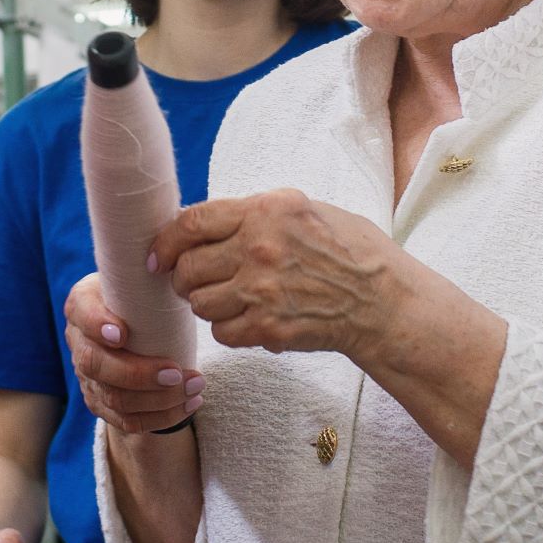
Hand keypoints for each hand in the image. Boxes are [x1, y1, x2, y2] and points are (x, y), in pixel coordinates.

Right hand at [64, 273, 206, 434]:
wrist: (137, 323)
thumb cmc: (142, 295)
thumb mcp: (139, 276)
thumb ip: (147, 271)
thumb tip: (176, 257)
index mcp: (83, 303)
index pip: (81, 312)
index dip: (97, 325)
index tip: (123, 333)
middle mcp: (79, 341)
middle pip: (95, 364)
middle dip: (138, 373)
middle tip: (178, 372)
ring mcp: (87, 376)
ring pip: (114, 398)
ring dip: (159, 399)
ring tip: (196, 387)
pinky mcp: (103, 402)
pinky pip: (127, 421)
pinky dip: (162, 417)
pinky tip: (190, 405)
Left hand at [154, 191, 417, 358]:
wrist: (383, 301)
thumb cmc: (349, 251)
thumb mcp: (305, 209)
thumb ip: (255, 213)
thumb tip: (206, 223)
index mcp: (266, 210)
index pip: (190, 223)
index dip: (165, 242)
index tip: (158, 256)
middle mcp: (259, 247)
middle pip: (187, 268)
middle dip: (184, 278)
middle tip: (198, 282)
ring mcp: (262, 290)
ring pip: (199, 303)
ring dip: (208, 304)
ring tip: (232, 300)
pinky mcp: (268, 327)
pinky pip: (222, 332)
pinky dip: (229, 329)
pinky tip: (251, 320)